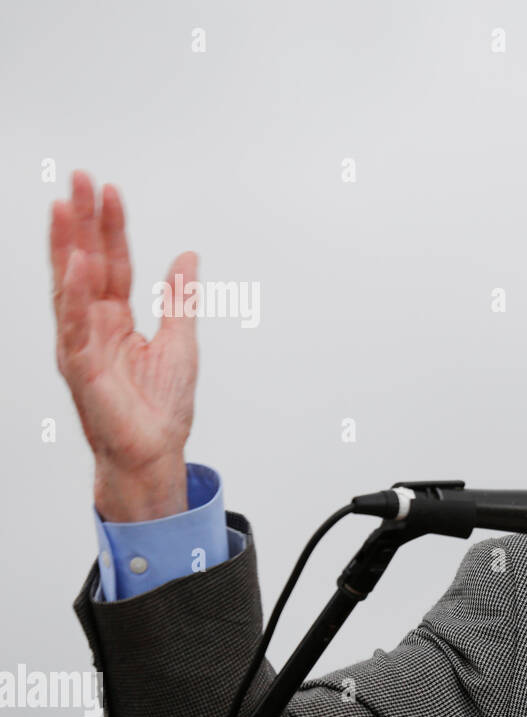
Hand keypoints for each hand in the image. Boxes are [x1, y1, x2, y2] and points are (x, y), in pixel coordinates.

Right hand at [51, 170, 196, 521]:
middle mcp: (92, 326)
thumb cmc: (161, 407)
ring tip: (65, 207)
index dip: (110, 227)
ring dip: (67, 245)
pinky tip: (77, 263)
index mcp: (115, 319)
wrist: (156, 453)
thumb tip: (186, 257)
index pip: (111, 262)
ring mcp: (82, 345)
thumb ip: (179, 298)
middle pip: (84, 263)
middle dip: (81, 221)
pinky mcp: (82, 367)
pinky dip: (75, 294)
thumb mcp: (180, 341)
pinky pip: (75, 325)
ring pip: (70, 286)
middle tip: (80, 179)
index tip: (110, 191)